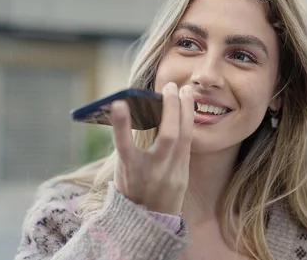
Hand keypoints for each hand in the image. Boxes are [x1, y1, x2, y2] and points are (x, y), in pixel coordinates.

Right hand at [110, 82, 193, 214]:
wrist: (147, 222)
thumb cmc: (130, 188)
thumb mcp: (122, 167)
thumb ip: (126, 142)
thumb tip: (128, 109)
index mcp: (129, 172)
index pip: (124, 146)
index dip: (120, 124)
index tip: (118, 103)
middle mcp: (152, 174)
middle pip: (167, 138)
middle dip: (171, 108)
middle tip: (171, 85)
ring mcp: (171, 176)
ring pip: (184, 139)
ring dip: (186, 111)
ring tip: (185, 90)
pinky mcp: (183, 176)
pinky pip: (188, 145)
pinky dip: (188, 124)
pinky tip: (188, 109)